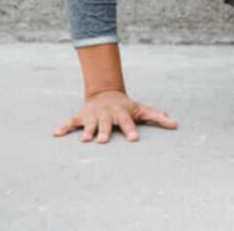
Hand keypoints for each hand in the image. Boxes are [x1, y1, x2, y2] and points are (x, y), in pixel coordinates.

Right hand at [52, 89, 179, 143]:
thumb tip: (176, 125)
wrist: (106, 93)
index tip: (134, 139)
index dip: (131, 130)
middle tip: (102, 141)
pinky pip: (71, 122)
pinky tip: (56, 134)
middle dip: (104, 131)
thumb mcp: (142, 110)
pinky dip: (64, 127)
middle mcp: (107, 113)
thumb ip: (158, 117)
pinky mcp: (81, 116)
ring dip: (87, 131)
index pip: (128, 122)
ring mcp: (93, 115)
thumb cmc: (127, 107)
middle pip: (106, 123)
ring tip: (84, 141)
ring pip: (89, 123)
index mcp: (122, 112)